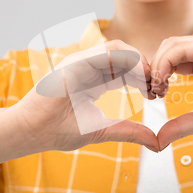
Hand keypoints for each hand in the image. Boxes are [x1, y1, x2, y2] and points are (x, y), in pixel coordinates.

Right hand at [8, 40, 159, 152]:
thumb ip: (131, 132)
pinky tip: (138, 77)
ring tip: (150, 81)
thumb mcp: (105, 130)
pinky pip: (108, 51)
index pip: (129, 70)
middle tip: (159, 87)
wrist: (33, 132)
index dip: (146, 79)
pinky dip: (128, 59)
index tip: (157, 95)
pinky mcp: (77, 61)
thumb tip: (158, 143)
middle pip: (129, 57)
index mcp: (98, 81)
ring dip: (140, 62)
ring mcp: (84, 62)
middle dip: (148, 69)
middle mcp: (92, 68)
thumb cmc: (61, 131)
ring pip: (121, 48)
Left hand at [150, 36, 192, 149]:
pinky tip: (164, 81)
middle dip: (153, 66)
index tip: (154, 94)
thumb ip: (182, 125)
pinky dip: (166, 61)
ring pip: (171, 44)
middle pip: (167, 48)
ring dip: (157, 63)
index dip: (157, 74)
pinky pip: (182, 48)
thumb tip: (159, 140)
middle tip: (152, 90)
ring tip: (157, 86)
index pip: (171, 59)